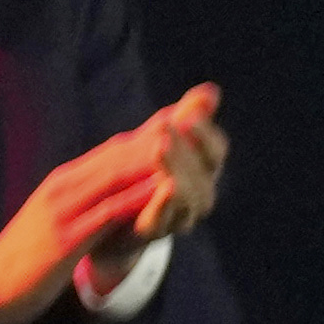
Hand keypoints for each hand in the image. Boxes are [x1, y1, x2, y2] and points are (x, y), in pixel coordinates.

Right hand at [0, 119, 185, 323]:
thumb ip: (82, 201)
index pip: (113, 149)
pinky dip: (137, 197)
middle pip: (118, 153)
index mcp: (63, 182)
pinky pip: (107, 213)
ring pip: (115, 176)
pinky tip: (164, 189)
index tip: (186, 115)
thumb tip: (111, 191)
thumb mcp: (55, 220)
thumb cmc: (24, 258)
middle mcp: (63, 188)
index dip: (151, 130)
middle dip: (160, 133)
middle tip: (199, 114)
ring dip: (153, 158)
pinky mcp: (65, 239)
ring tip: (188, 139)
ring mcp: (62, 211)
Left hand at [119, 83, 225, 243]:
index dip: (205, 133)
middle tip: (166, 126)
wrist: (107, 227)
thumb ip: (181, 120)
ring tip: (161, 148)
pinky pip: (162, 221)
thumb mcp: (157, 144)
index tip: (190, 114)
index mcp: (201, 171)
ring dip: (176, 170)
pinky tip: (162, 187)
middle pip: (205, 172)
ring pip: (189, 197)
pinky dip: (163, 205)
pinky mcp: (151, 233)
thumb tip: (210, 91)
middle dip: (186, 147)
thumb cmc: (139, 179)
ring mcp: (178, 216)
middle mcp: (198, 194)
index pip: (215, 150)